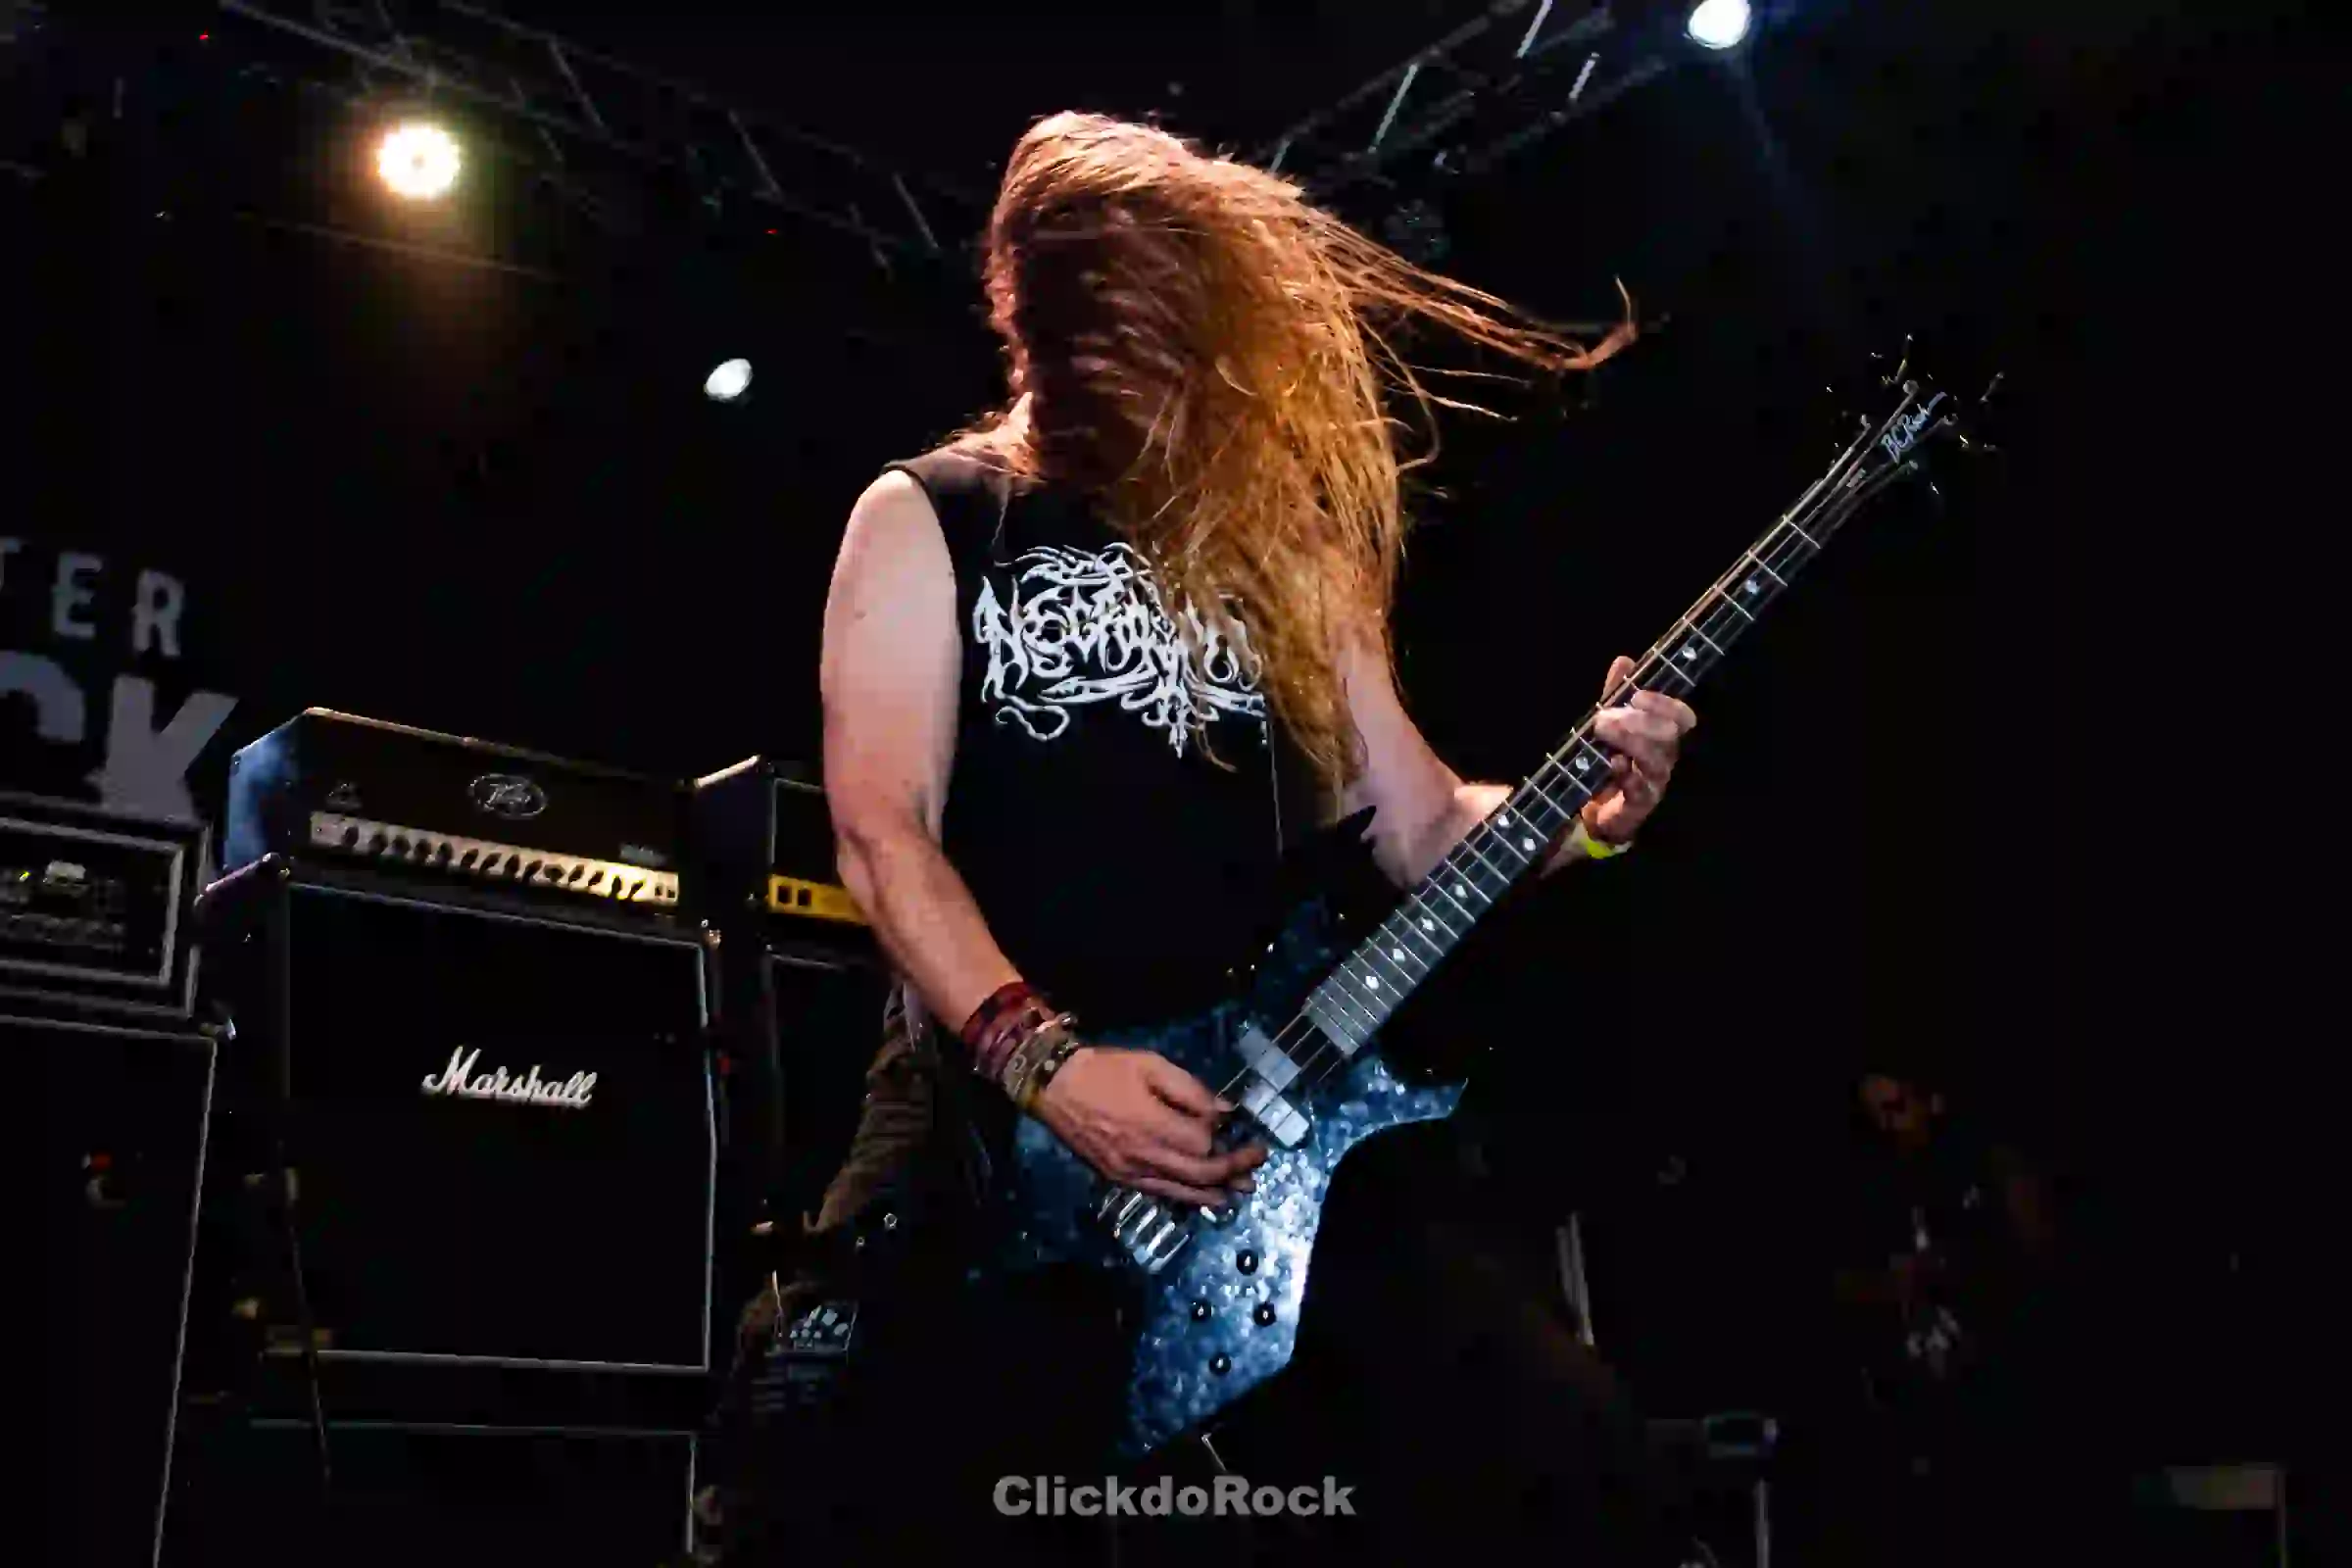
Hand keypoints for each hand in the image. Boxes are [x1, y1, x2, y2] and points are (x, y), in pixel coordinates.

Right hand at [1032, 1046, 1266, 1208]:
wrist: (1054, 1086)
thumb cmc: (1104, 1070)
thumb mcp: (1150, 1065)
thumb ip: (1191, 1090)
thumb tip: (1225, 1111)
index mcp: (1154, 1124)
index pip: (1204, 1143)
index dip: (1224, 1135)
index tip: (1234, 1123)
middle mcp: (1145, 1155)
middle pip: (1201, 1173)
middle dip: (1234, 1168)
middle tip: (1258, 1161)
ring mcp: (1131, 1172)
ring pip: (1183, 1190)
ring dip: (1217, 1191)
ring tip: (1242, 1190)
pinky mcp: (1119, 1179)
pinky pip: (1161, 1193)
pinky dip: (1188, 1197)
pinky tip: (1206, 1197)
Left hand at [1585, 654, 1696, 843]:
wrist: (1593, 808)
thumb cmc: (1609, 760)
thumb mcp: (1609, 723)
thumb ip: (1615, 695)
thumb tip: (1624, 661)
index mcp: (1663, 737)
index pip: (1682, 717)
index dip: (1665, 704)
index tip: (1637, 695)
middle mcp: (1665, 759)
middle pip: (1668, 736)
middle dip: (1639, 722)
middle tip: (1604, 716)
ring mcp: (1654, 784)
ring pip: (1655, 761)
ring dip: (1629, 742)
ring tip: (1601, 730)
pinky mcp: (1639, 807)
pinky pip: (1640, 791)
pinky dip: (1627, 775)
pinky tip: (1614, 763)